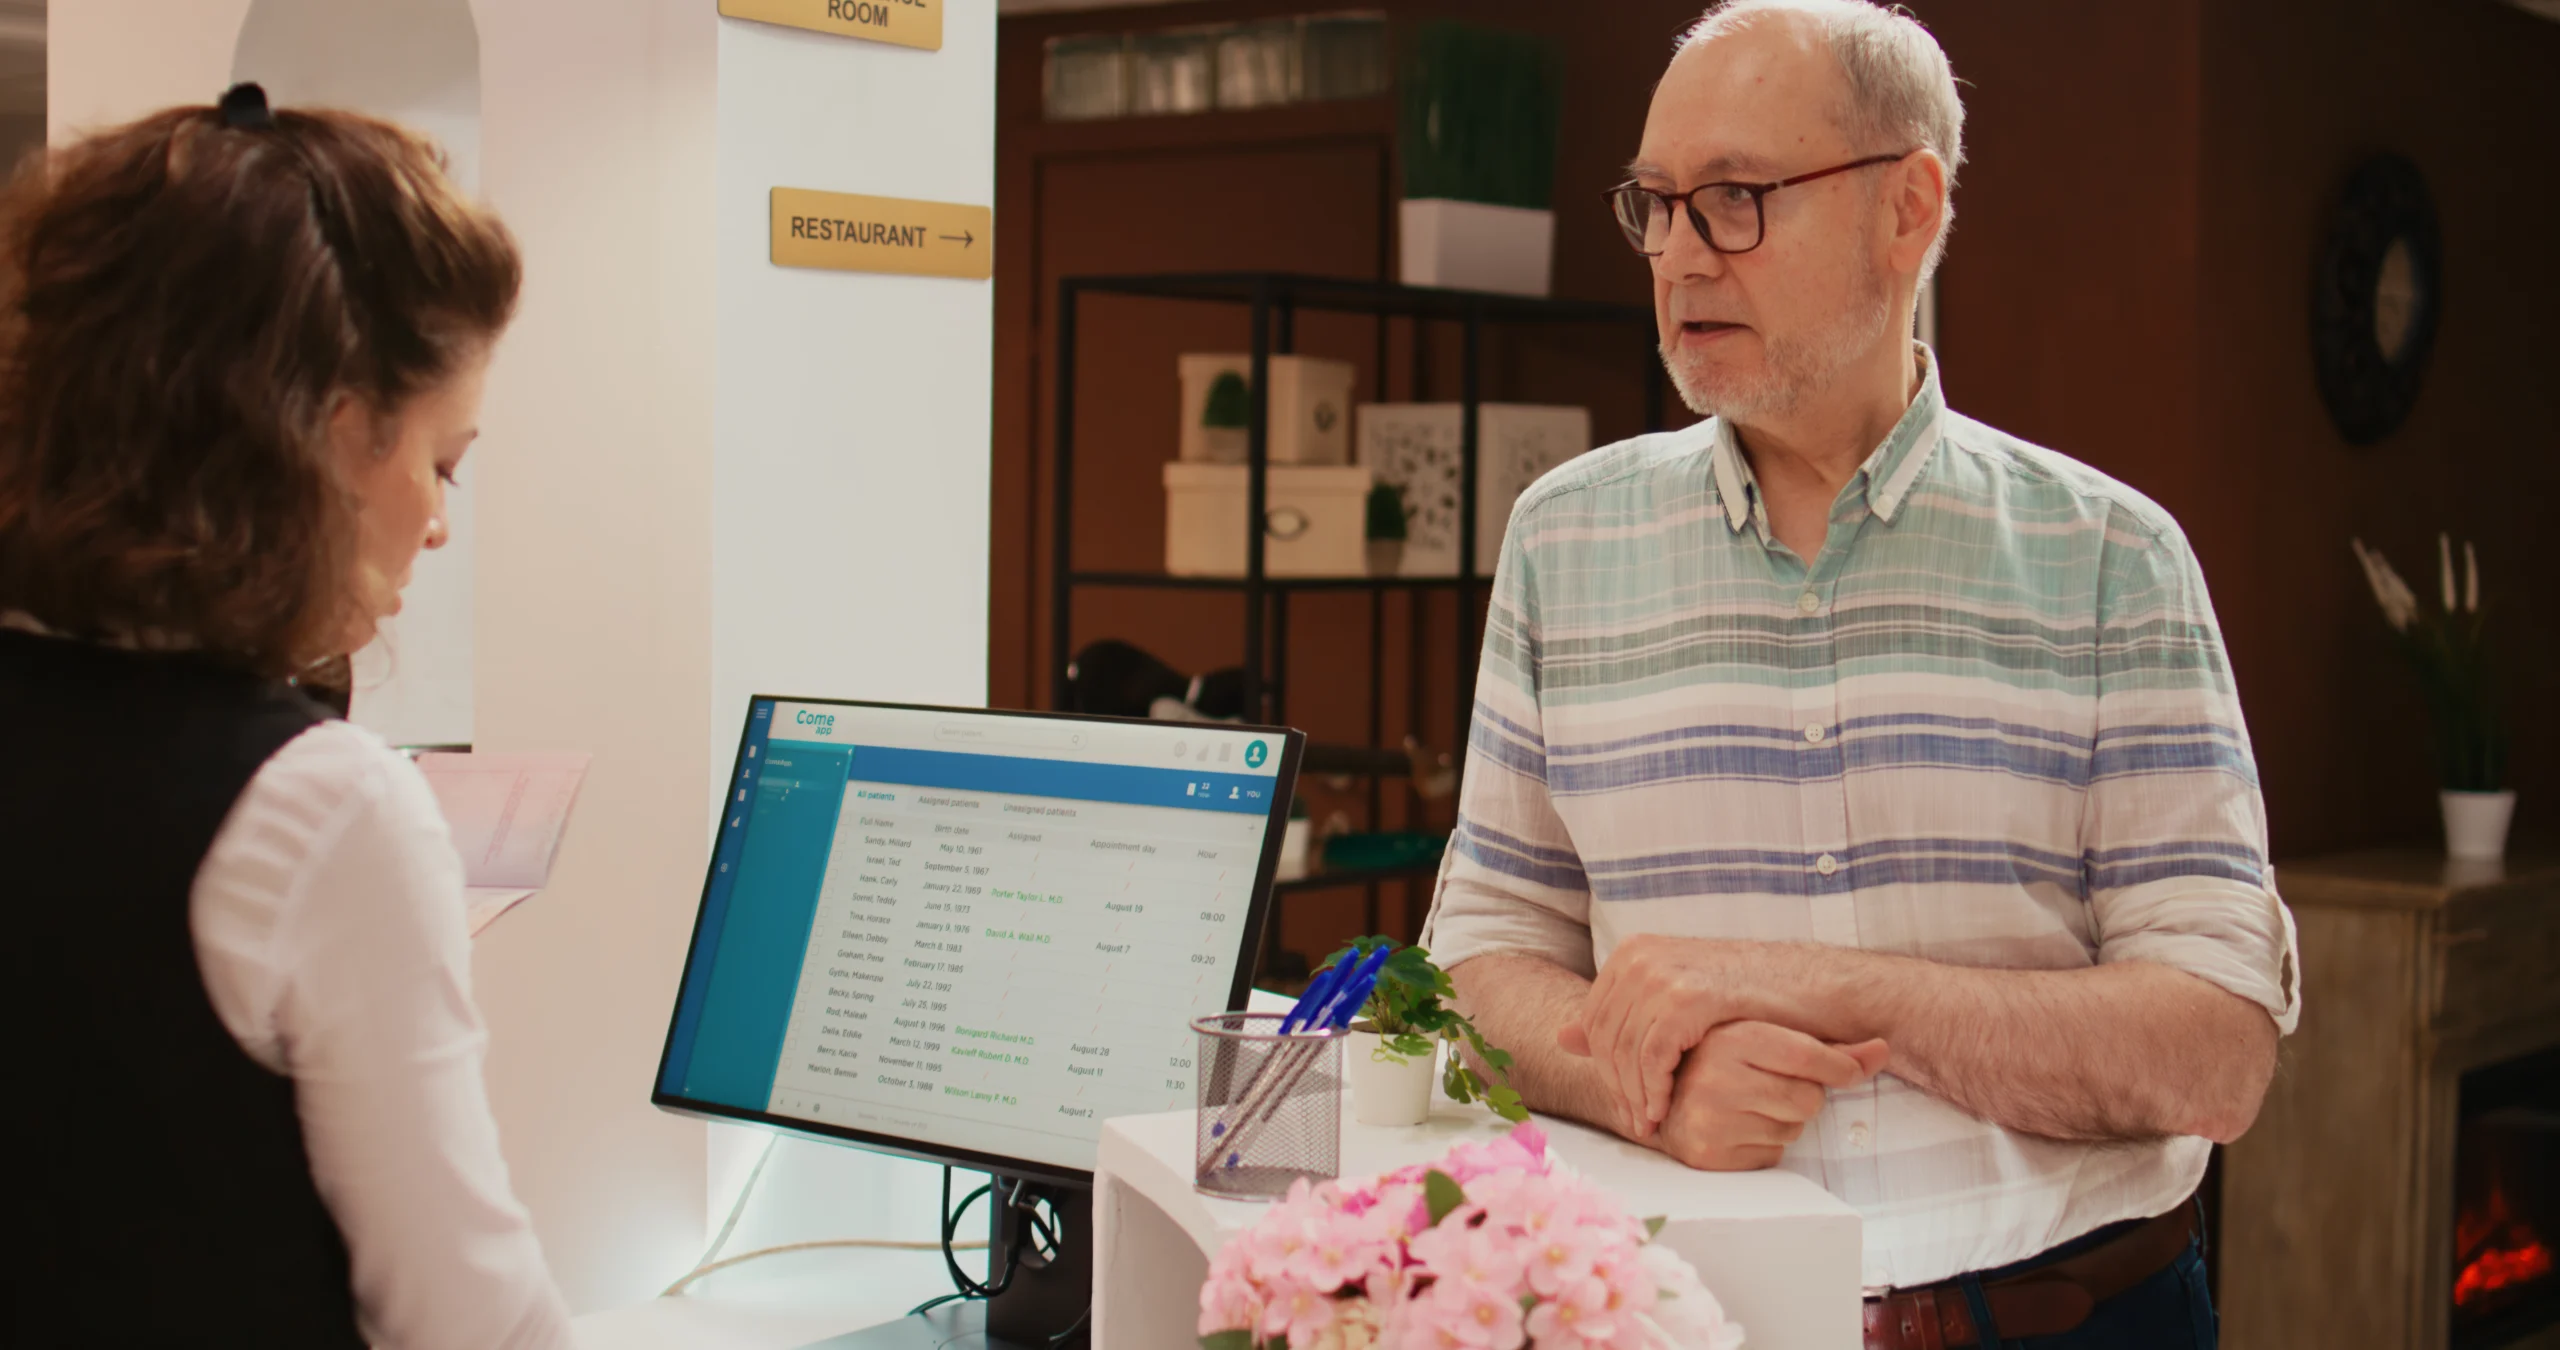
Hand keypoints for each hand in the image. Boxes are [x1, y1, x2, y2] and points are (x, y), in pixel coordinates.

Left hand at [1559, 935, 1777, 1135]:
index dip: (1603, 1068)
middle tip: (1634, 1123)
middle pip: (1603, 1037)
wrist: (1814, 987)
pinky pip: (1652, 1057)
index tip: (1624, 1102)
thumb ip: (1623, 1014)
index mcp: (1632, 952)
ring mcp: (1661, 972)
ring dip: (1633, 1095)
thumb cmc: (1751, 999)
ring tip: (1649, 1123)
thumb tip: (1563, 1037)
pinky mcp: (1687, 996)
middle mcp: (1639, 956)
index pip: (1593, 1020)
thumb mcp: (1676, 1000)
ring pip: (1623, 1051)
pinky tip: (1663, 1110)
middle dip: (1615, 1086)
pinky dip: (1653, 1089)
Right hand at [1650, 1021, 1889, 1170]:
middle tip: (1772, 1088)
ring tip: (1749, 1107)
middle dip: (1803, 1097)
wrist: (1664, 1101)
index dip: (1841, 1067)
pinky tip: (1739, 1130)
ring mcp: (1710, 1119)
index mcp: (1731, 1038)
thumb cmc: (1727, 1065)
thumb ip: (1828, 1049)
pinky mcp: (1710, 1155)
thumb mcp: (1768, 1043)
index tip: (1848, 1072)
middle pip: (1808, 1098)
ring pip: (1793, 1129)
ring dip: (1783, 1123)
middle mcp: (1716, 1076)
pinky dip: (1765, 1146)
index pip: (1807, 1055)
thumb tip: (1885, 1048)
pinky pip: (1772, 1156)